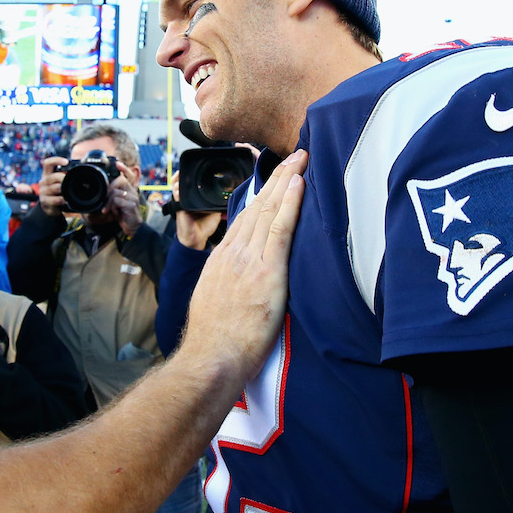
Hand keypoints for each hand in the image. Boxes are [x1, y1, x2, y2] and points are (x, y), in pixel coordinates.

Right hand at [37, 156, 67, 215]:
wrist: (52, 208)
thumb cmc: (58, 192)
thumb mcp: (61, 182)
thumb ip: (67, 174)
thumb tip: (83, 166)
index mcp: (47, 174)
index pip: (48, 163)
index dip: (56, 160)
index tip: (66, 162)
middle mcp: (43, 181)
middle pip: (53, 176)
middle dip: (63, 178)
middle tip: (71, 181)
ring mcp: (43, 192)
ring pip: (55, 188)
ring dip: (64, 189)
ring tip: (70, 191)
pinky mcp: (44, 201)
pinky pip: (55, 199)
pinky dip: (62, 199)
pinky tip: (66, 200)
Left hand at [104, 161, 141, 235]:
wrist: (132, 227)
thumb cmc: (124, 215)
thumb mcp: (117, 204)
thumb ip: (114, 196)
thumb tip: (105, 191)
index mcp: (130, 190)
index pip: (129, 176)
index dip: (124, 169)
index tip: (118, 163)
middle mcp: (133, 192)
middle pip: (120, 181)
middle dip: (109, 188)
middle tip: (105, 199)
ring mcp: (133, 197)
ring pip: (115, 192)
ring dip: (108, 203)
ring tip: (108, 210)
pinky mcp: (131, 204)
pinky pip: (117, 201)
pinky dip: (112, 207)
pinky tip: (114, 212)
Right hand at [170, 170, 220, 248]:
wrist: (198, 239)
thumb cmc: (205, 226)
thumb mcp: (215, 211)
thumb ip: (219, 202)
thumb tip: (230, 194)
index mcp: (194, 198)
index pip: (190, 182)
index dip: (190, 174)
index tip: (196, 166)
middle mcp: (187, 198)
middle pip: (180, 181)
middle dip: (182, 173)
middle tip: (187, 168)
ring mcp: (181, 202)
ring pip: (176, 186)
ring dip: (178, 180)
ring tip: (182, 174)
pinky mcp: (179, 208)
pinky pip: (176, 197)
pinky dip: (177, 191)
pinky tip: (179, 188)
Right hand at [182, 150, 306, 372]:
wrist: (212, 357)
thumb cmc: (215, 343)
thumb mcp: (214, 304)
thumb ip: (226, 286)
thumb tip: (236, 285)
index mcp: (221, 261)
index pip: (244, 219)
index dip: (261, 196)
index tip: (273, 178)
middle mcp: (233, 254)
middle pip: (257, 207)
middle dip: (276, 177)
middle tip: (293, 154)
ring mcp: (249, 260)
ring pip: (269, 211)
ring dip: (286, 180)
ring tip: (301, 158)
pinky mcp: (266, 272)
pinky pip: (280, 229)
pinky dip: (290, 202)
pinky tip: (299, 182)